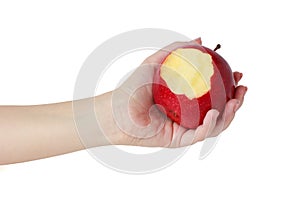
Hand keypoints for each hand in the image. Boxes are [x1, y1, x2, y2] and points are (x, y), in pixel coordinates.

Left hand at [110, 39, 246, 147]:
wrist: (117, 109)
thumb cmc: (133, 86)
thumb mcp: (155, 61)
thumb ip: (176, 49)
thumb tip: (200, 40)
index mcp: (187, 99)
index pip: (213, 93)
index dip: (229, 85)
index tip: (237, 74)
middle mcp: (188, 114)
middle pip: (219, 111)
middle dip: (236, 102)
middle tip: (242, 90)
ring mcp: (184, 128)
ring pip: (214, 126)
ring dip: (229, 115)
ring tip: (235, 102)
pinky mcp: (178, 140)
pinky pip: (198, 135)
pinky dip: (210, 126)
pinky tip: (215, 113)